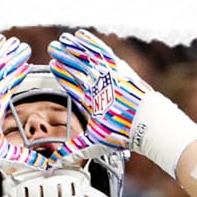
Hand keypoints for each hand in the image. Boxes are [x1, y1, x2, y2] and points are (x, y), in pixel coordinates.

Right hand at [0, 35, 54, 170]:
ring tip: (16, 42)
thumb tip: (45, 165)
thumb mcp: (4, 152)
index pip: (6, 89)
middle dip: (12, 60)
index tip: (24, 68)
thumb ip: (26, 157)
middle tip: (22, 48)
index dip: (15, 78)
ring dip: (6, 53)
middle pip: (1, 74)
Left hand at [48, 30, 196, 175]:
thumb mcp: (91, 143)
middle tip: (52, 48)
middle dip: (64, 59)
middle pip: (78, 69)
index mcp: (94, 101)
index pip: (74, 85)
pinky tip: (79, 34)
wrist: (143, 124)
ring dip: (72, 49)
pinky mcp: (117, 69)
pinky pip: (101, 52)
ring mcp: (107, 77)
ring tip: (60, 41)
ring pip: (86, 58)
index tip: (52, 67)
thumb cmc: (121, 135)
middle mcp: (100, 87)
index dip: (63, 76)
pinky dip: (90, 43)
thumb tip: (53, 162)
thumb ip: (71, 149)